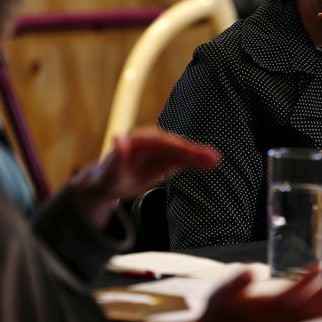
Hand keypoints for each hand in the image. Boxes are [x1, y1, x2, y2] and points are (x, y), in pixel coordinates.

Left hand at [70, 127, 219, 225]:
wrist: (109, 182)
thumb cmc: (105, 177)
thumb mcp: (107, 171)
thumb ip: (115, 157)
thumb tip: (118, 138)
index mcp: (137, 140)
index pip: (159, 141)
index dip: (174, 145)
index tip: (188, 151)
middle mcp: (152, 140)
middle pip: (175, 144)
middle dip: (192, 150)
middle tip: (210, 156)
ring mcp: (161, 149)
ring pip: (183, 151)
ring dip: (199, 155)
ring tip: (216, 159)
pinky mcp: (167, 158)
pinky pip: (185, 159)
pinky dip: (198, 161)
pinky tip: (212, 162)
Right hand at [189, 267, 321, 321]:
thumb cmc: (222, 310)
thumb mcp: (220, 293)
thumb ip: (236, 283)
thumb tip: (251, 271)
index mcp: (263, 310)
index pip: (288, 297)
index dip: (305, 283)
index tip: (319, 266)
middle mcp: (280, 319)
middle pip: (311, 309)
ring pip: (317, 313)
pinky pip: (315, 315)